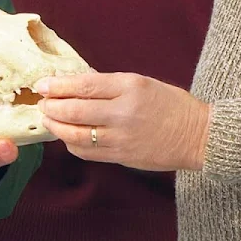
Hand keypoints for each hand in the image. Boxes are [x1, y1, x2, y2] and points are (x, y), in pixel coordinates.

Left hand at [35, 72, 209, 170]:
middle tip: (41, 103)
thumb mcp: (141, 82)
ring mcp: (123, 138)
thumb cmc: (170, 104)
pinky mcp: (123, 158)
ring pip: (78, 135)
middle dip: (52, 106)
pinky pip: (89, 153)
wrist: (200, 136)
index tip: (42, 85)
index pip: (84, 85)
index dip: (58, 85)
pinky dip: (72, 145)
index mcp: (130, 87)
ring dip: (57, 127)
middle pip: (76, 110)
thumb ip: (109, 85)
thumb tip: (75, 85)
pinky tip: (67, 138)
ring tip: (48, 119)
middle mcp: (124, 112)